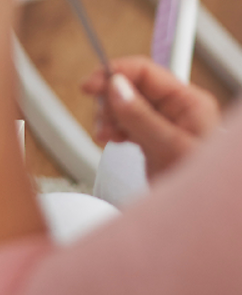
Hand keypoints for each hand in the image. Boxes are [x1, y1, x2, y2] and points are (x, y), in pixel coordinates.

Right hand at [82, 56, 221, 177]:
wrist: (202, 222)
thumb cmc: (203, 190)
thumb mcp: (168, 149)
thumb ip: (140, 116)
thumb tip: (115, 86)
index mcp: (188, 102)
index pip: (145, 72)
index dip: (115, 73)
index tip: (91, 85)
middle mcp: (176, 110)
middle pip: (130, 87)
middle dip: (110, 100)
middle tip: (103, 118)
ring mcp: (163, 125)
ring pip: (123, 105)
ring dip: (108, 117)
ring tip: (107, 134)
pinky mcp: (152, 140)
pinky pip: (125, 123)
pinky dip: (112, 129)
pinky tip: (110, 139)